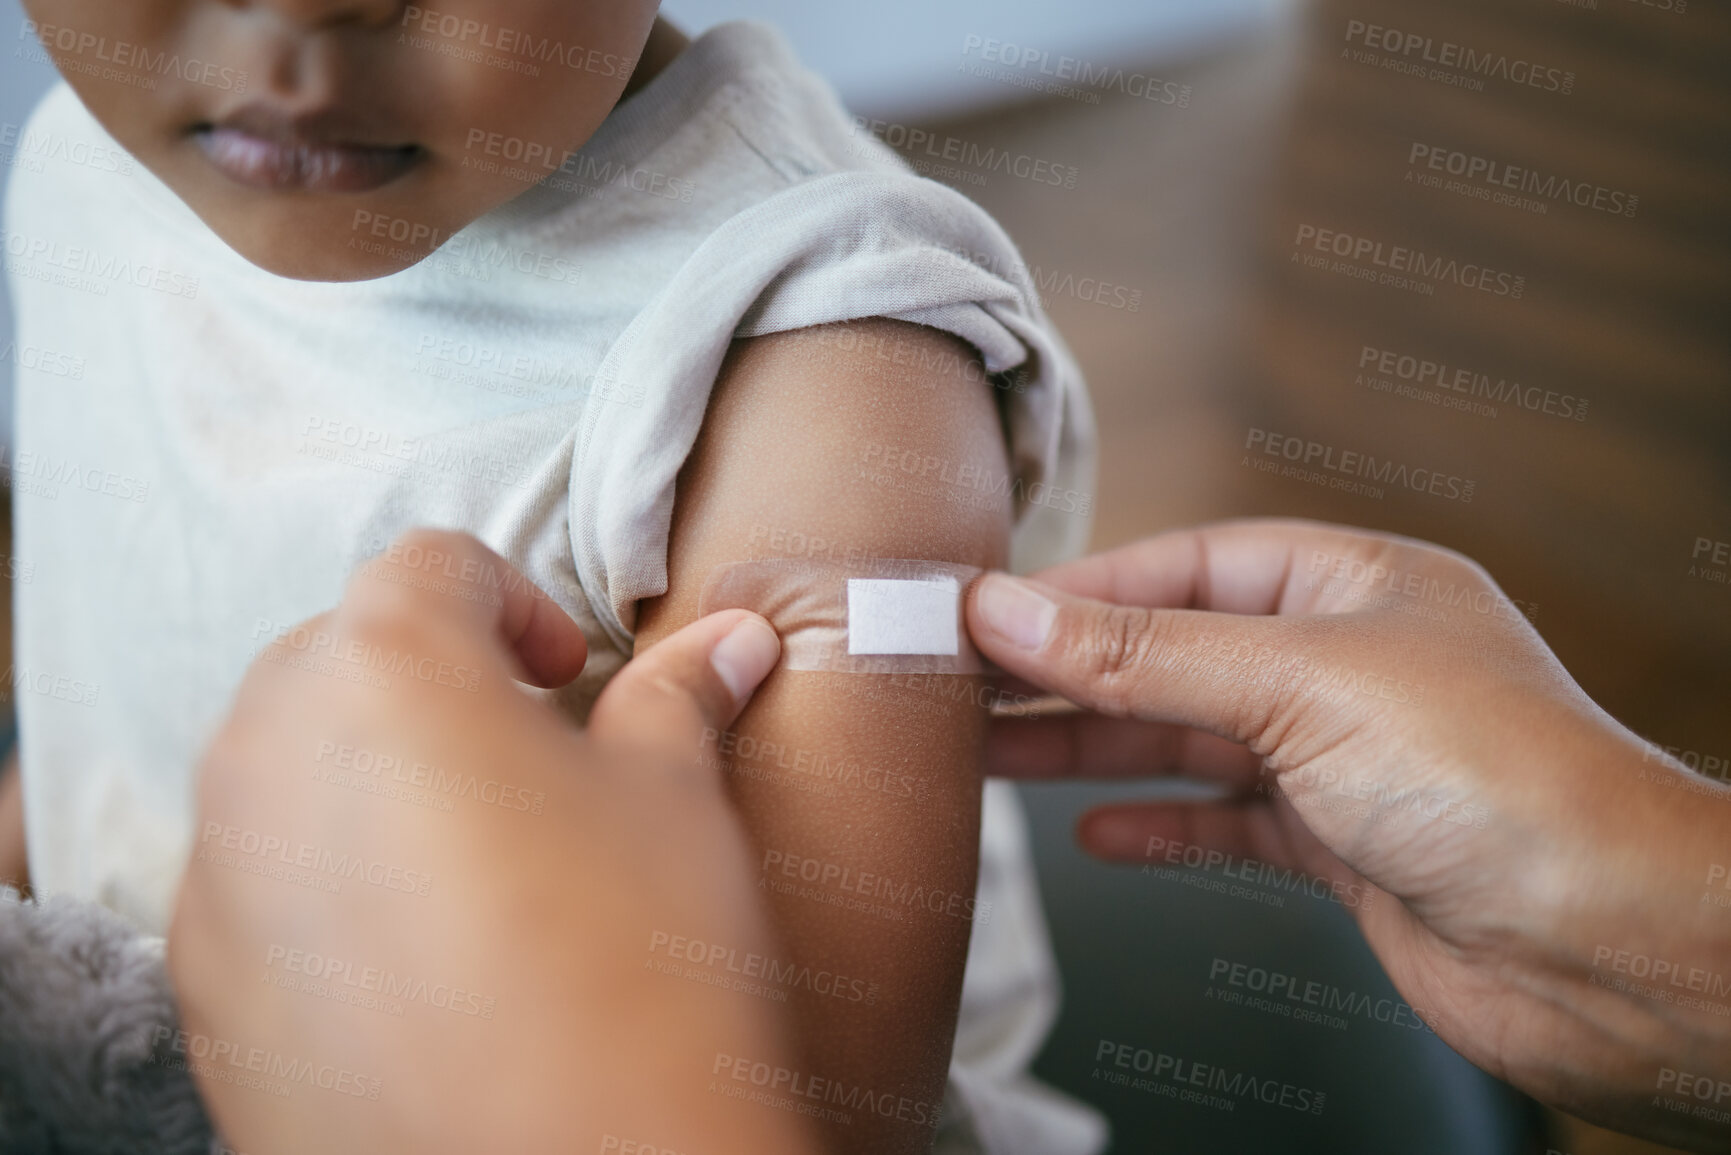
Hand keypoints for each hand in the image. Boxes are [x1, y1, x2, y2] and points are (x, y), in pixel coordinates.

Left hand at [169, 530, 817, 1154]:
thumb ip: (679, 694)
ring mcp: (221, 880)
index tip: (570, 672)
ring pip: (282, 774)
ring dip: (369, 781)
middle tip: (529, 756)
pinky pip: (257, 893)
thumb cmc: (640, 965)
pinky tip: (426, 959)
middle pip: (338, 658)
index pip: (433, 565)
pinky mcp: (204, 995)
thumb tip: (728, 642)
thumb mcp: (678, 801)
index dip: (518, 601)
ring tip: (479, 861)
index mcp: (390, 670)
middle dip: (431, 682)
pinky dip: (324, 889)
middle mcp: (269, 754)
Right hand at [967, 518, 1730, 1151]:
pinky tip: (1097, 838)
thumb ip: (1144, 654)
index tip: (979, 615)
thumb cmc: (1497, 778)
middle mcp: (1348, 662)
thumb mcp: (1297, 684)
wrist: (1605, 945)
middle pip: (1174, 654)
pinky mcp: (1345, 845)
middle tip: (959, 689)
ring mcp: (1345, 756)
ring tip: (991, 756)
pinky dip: (1160, 827)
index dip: (1077, 592)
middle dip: (1068, 674)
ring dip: (1092, 750)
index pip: (1182, 569)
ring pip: (1190, 740)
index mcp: (1353, 585)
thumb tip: (1011, 611)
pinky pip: (1227, 822)